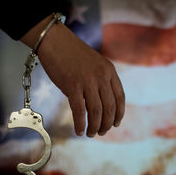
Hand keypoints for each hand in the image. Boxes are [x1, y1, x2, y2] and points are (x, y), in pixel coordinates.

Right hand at [21, 15, 124, 136]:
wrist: (55, 41)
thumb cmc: (73, 53)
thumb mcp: (96, 63)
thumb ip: (102, 80)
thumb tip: (103, 102)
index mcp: (110, 71)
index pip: (120, 97)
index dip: (119, 113)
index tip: (116, 124)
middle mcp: (102, 77)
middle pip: (109, 108)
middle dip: (107, 124)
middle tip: (101, 132)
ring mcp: (88, 81)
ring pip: (96, 112)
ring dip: (95, 126)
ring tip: (91, 133)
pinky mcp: (72, 86)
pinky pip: (79, 111)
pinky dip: (80, 124)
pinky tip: (79, 131)